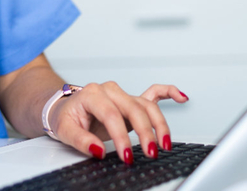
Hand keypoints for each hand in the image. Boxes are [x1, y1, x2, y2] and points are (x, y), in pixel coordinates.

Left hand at [48, 82, 188, 163]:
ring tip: (164, 144)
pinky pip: (153, 92)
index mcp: (92, 94)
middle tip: (150, 153)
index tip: (127, 155)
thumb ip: (81, 140)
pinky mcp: (131, 100)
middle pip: (134, 109)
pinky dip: (169, 92)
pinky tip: (182, 97)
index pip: (111, 115)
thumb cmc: (65, 118)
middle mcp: (110, 91)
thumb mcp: (65, 130)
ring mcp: (122, 94)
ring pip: (147, 105)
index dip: (121, 137)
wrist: (64, 109)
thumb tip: (98, 150)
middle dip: (145, 132)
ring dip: (159, 124)